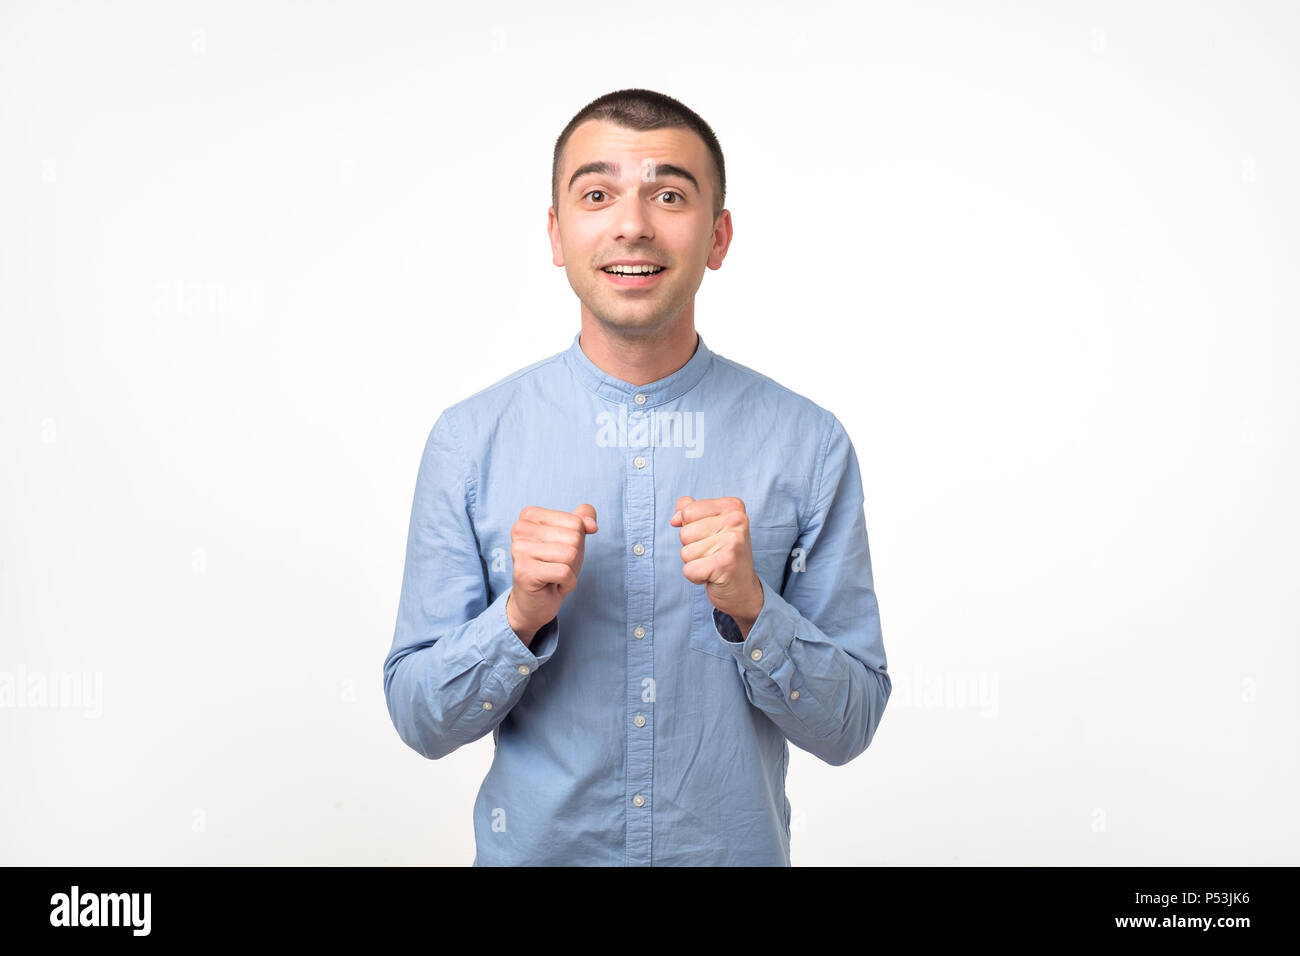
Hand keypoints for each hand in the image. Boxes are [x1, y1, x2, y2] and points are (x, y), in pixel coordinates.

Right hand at [506, 503, 597, 644]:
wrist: (536, 602)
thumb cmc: (553, 566)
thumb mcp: (572, 538)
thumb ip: (583, 520)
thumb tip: (592, 525)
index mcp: (529, 515)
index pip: (575, 522)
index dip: (576, 541)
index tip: (559, 551)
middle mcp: (520, 529)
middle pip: (574, 538)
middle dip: (573, 557)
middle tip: (556, 566)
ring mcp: (519, 549)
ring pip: (570, 554)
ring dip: (570, 570)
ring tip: (554, 575)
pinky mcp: (524, 570)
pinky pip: (564, 572)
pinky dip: (567, 583)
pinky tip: (553, 585)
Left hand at [670, 495, 763, 637]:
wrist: (744, 589)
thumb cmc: (724, 554)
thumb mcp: (710, 526)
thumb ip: (691, 511)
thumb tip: (675, 518)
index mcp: (733, 506)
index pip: (688, 511)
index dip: (691, 528)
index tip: (711, 538)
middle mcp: (736, 520)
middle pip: (685, 533)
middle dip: (692, 547)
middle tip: (713, 554)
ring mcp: (732, 542)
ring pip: (685, 552)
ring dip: (695, 562)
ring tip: (713, 564)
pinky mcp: (725, 564)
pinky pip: (689, 570)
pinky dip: (696, 577)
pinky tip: (713, 576)